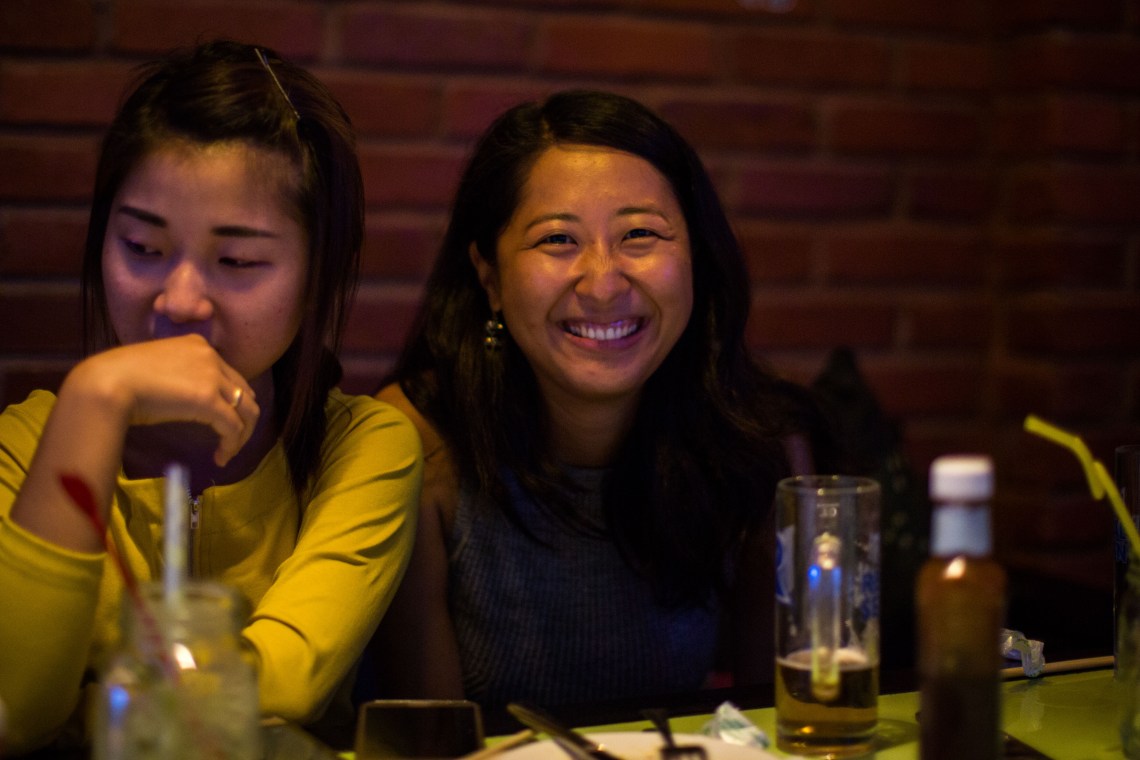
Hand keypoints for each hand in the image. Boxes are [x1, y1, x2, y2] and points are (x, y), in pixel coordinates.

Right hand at [67, 335, 258, 465]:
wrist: (106, 383)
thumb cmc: (119, 378)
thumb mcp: (157, 369)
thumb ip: (178, 376)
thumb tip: (184, 400)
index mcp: (197, 345)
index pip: (229, 375)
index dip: (231, 401)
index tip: (222, 422)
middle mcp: (211, 356)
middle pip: (244, 391)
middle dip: (243, 418)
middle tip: (231, 440)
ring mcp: (212, 376)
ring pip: (247, 409)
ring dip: (242, 434)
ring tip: (228, 452)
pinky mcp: (209, 399)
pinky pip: (233, 427)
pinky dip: (232, 445)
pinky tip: (220, 458)